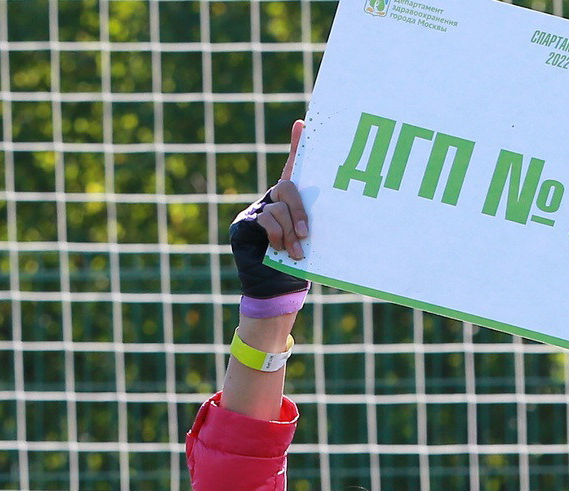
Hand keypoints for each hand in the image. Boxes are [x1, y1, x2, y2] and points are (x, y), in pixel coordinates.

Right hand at [230, 118, 309, 285]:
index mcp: (292, 203)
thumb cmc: (297, 265)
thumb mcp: (311, 242)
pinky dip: (276, 235)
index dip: (298, 146)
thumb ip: (313, 224)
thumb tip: (324, 219)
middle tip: (306, 234)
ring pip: (278, 207)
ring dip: (289, 231)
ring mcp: (257, 210)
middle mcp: (273, 201)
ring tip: (294, 252)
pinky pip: (265, 219)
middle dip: (300, 211)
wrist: (275, 288)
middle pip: (287, 187)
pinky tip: (279, 249)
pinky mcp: (244, 223)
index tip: (304, 124)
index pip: (295, 168)